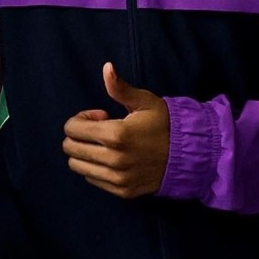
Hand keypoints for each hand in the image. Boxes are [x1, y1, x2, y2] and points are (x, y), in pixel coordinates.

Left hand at [62, 62, 169, 198]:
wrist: (188, 154)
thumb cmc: (163, 123)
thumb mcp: (143, 101)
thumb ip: (120, 88)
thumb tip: (106, 67)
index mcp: (115, 135)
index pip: (71, 129)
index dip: (80, 119)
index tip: (100, 116)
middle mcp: (113, 160)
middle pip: (70, 149)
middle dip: (78, 135)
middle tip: (99, 129)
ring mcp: (118, 179)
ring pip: (77, 166)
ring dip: (84, 152)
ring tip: (105, 144)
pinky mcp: (122, 191)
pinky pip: (92, 179)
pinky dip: (95, 167)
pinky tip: (113, 157)